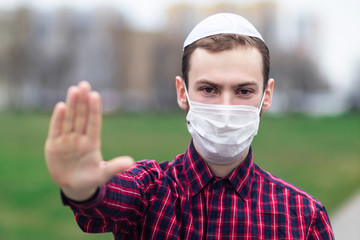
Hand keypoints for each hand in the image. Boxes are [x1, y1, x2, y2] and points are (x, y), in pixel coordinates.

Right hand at [45, 81, 133, 200]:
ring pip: (69, 119)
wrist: (73, 187)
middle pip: (81, 117)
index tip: (95, 95)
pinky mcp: (54, 145)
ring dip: (71, 105)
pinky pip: (56, 129)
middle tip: (84, 84)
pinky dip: (58, 118)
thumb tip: (131, 162)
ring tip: (74, 90)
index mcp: (92, 142)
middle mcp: (79, 138)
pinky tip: (60, 106)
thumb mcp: (103, 174)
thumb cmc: (90, 179)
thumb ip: (114, 167)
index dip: (94, 109)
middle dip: (82, 101)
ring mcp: (67, 140)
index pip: (93, 123)